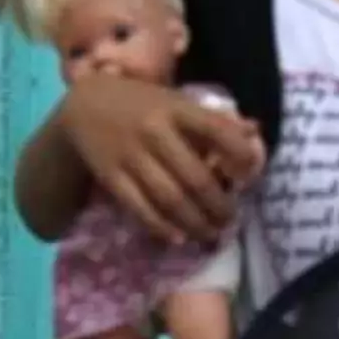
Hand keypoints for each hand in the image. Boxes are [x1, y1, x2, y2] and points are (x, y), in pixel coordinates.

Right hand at [62, 77, 264, 245]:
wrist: (83, 106)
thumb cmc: (142, 105)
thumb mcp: (176, 101)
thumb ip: (214, 119)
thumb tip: (255, 132)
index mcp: (176, 108)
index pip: (217, 130)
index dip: (239, 155)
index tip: (250, 176)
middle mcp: (154, 131)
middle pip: (195, 177)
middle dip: (219, 205)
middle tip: (230, 219)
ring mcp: (131, 155)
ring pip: (170, 199)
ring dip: (195, 222)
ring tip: (210, 233)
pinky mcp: (111, 176)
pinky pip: (140, 208)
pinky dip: (161, 227)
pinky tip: (178, 237)